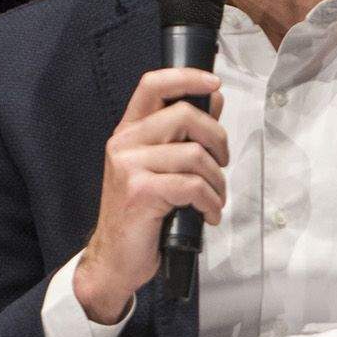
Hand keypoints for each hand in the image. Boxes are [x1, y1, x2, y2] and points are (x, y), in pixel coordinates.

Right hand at [75, 68, 227, 321]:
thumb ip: (184, 135)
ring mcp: (129, 167)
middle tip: (222, 165)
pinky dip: (210, 202)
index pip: (153, 86)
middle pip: (185, 116)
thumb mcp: (161, 169)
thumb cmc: (140, 216)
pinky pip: (192, 185)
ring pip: (194, 154)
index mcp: (129, 133)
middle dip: (218, 140)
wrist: (114, 260)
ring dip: (217, 180)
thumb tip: (214, 100)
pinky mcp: (140, 192)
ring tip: (214, 198)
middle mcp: (124, 144)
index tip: (215, 84)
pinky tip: (208, 214)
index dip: (187, 77)